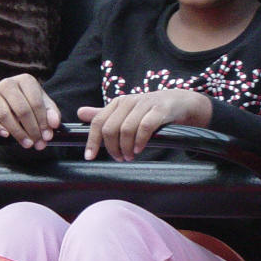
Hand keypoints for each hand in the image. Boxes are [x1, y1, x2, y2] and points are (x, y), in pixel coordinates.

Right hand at [0, 73, 60, 149]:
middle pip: (21, 109)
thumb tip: (54, 124)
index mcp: (25, 80)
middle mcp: (7, 83)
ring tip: (27, 144)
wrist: (10, 102)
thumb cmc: (29, 103)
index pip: (35, 102)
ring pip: (4, 115)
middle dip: (31, 129)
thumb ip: (51, 113)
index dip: (42, 121)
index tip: (47, 136)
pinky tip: (6, 135)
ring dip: (17, 132)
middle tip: (37, 143)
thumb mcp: (43, 105)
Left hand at [77, 89, 211, 161]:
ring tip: (129, 156)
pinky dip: (139, 141)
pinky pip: (144, 127)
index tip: (89, 157)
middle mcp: (129, 101)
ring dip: (125, 148)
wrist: (180, 102)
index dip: (92, 141)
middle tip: (119, 158)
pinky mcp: (160, 110)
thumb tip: (80, 113)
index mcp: (118, 103)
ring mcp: (145, 104)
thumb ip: (105, 114)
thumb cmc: (150, 110)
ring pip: (126, 129)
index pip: (98, 122)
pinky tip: (139, 149)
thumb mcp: (126, 112)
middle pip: (110, 128)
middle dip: (112, 148)